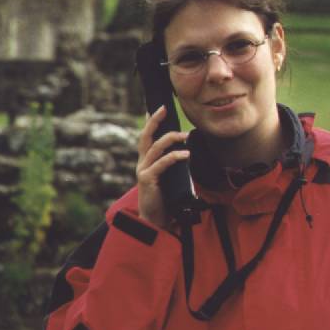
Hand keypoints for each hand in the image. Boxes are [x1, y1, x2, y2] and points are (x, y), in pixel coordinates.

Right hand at [136, 105, 189, 228]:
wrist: (154, 221)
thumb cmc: (164, 200)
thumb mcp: (168, 179)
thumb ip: (172, 166)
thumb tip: (187, 152)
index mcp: (146, 162)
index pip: (147, 138)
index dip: (151, 122)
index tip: (158, 107)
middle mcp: (142, 164)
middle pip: (146, 137)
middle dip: (154, 121)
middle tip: (164, 108)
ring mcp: (143, 171)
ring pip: (155, 147)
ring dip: (171, 138)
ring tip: (186, 135)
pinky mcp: (148, 180)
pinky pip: (162, 164)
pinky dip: (174, 157)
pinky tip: (186, 154)